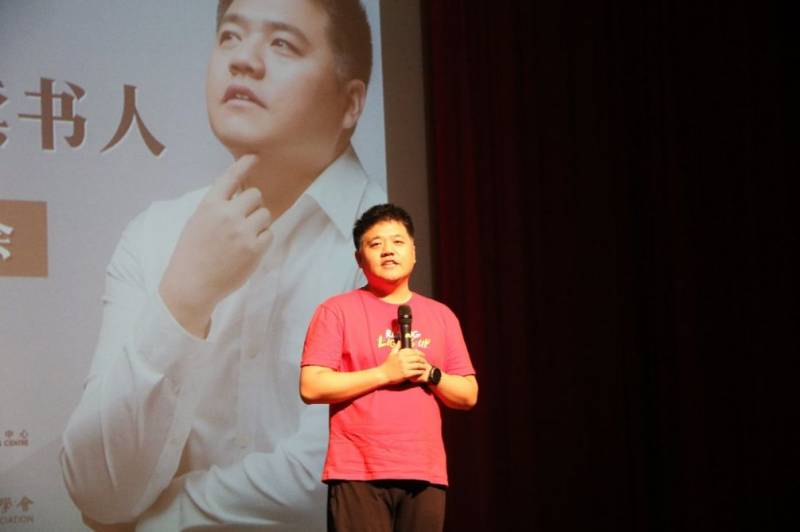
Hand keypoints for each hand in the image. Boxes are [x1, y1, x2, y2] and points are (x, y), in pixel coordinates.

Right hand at [160, 154, 271, 336]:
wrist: (192, 284)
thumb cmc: (192, 253)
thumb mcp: (197, 221)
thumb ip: (216, 206)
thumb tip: (237, 192)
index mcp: (210, 205)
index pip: (230, 177)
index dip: (244, 165)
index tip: (254, 157)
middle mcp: (227, 215)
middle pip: (255, 195)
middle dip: (252, 204)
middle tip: (243, 219)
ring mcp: (242, 232)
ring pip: (265, 214)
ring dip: (259, 222)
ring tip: (244, 235)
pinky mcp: (254, 249)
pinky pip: (269, 233)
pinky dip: (262, 239)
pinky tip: (248, 248)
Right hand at [379, 344, 428, 384]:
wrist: (383, 374)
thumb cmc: (388, 364)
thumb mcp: (391, 353)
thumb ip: (397, 347)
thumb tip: (400, 340)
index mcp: (401, 353)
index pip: (414, 351)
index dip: (420, 353)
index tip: (423, 355)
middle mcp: (403, 359)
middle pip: (417, 358)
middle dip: (423, 359)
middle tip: (425, 361)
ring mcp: (404, 367)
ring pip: (417, 365)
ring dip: (423, 366)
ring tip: (425, 366)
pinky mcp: (405, 374)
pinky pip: (416, 372)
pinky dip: (420, 372)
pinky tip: (421, 372)